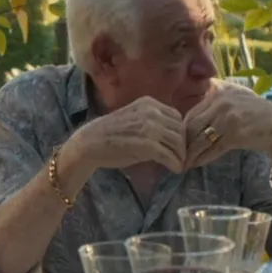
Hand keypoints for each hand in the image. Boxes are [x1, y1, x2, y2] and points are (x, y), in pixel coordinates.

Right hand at [67, 96, 186, 173]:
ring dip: (180, 156)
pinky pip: (169, 155)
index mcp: (149, 103)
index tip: (177, 145)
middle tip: (181, 158)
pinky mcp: (147, 145)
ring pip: (177, 143)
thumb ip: (153, 123)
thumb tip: (173, 137)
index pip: (176, 117)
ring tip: (178, 164)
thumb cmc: (110, 134)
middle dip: (182, 146)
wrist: (90, 143)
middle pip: (179, 130)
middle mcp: (151, 112)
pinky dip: (175, 163)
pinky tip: (174, 169)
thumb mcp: (134, 119)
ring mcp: (150, 127)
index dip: (179, 132)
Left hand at [183, 81, 271, 168]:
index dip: (182, 130)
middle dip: (183, 143)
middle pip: (193, 127)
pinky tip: (196, 164)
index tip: (177, 141)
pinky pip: (214, 149)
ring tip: (185, 162)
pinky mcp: (236, 135)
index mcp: (219, 95)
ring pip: (201, 139)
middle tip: (177, 154)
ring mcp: (229, 119)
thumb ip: (213, 104)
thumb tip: (188, 118)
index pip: (191, 114)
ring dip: (191, 154)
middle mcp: (222, 105)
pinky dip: (203, 158)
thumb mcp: (233, 100)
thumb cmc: (252, 113)